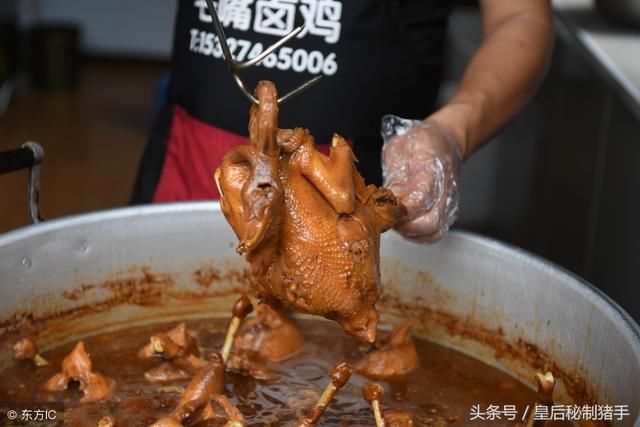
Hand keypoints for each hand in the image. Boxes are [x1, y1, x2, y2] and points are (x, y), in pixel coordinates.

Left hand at [381, 115, 461, 242]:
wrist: (445, 142)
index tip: (387, 206)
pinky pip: (433, 234)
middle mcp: (444, 191)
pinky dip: (416, 235)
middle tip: (388, 215)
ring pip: (432, 233)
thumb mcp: (400, 146)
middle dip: (403, 225)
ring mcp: (448, 205)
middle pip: (429, 224)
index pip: (420, 199)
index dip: (401, 208)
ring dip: (410, 232)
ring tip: (396, 219)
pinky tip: (405, 224)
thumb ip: (395, 173)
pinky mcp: (446, 214)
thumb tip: (388, 197)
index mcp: (432, 169)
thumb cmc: (420, 144)